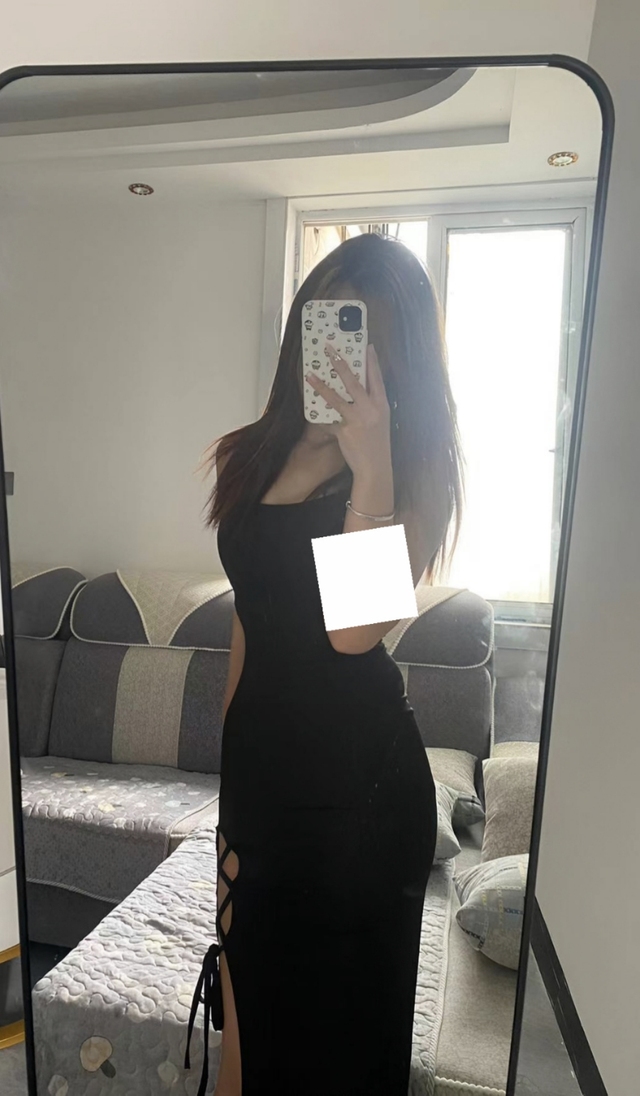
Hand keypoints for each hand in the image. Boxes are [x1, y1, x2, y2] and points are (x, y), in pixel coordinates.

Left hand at [306, 343, 391, 476]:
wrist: (374, 467)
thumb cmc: (376, 444)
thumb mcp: (379, 421)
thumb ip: (369, 405)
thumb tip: (356, 391)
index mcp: (381, 405)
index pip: (377, 378)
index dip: (372, 361)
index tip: (367, 346)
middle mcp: (370, 409)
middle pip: (354, 381)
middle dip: (341, 363)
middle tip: (331, 349)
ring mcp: (357, 419)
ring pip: (336, 397)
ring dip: (321, 385)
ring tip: (310, 374)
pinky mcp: (345, 430)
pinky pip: (330, 418)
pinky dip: (321, 413)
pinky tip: (312, 407)